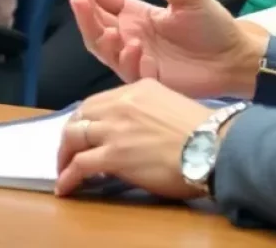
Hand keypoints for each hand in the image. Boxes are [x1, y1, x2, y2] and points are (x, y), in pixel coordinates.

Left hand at [56, 80, 214, 198]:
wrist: (211, 145)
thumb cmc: (201, 130)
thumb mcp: (170, 105)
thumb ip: (148, 110)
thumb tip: (137, 130)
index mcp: (138, 88)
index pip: (100, 101)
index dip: (89, 119)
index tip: (88, 133)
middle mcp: (122, 103)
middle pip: (81, 115)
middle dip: (71, 134)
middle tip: (70, 151)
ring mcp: (115, 129)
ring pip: (73, 136)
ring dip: (64, 155)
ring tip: (64, 170)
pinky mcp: (113, 155)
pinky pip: (79, 165)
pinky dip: (68, 177)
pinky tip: (66, 187)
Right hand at [61, 0, 264, 98]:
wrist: (234, 57)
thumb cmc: (212, 24)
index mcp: (137, 12)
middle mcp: (129, 34)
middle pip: (95, 19)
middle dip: (80, 2)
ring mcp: (135, 57)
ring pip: (101, 45)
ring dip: (92, 29)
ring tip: (87, 9)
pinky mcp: (146, 78)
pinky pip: (126, 70)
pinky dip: (124, 58)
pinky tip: (131, 45)